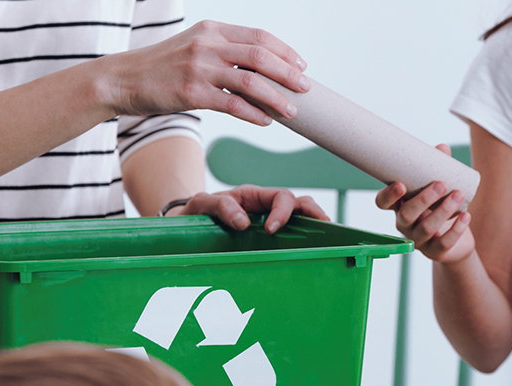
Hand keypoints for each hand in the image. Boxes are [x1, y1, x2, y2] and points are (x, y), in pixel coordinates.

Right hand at [104, 20, 309, 125]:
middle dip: (289, 73)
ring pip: (252, 81)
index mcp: (211, 30)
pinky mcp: (192, 94)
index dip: (285, 51)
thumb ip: (222, 51)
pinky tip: (266, 121)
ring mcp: (199, 69)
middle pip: (261, 56)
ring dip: (277, 97)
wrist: (122, 79)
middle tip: (306, 87)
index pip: (259, 36)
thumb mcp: (193, 47)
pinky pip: (233, 104)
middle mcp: (208, 45)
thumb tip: (259, 69)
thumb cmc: (161, 67)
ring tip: (291, 110)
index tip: (301, 65)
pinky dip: (254, 114)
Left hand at [171, 185, 329, 233]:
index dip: (283, 211)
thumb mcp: (201, 204)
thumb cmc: (194, 214)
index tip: (273, 230)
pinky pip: (290, 237)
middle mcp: (265, 209)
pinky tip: (312, 252)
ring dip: (314, 224)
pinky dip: (304, 241)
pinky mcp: (266, 241)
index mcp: (253, 197)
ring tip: (328, 237)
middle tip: (322, 226)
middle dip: (313, 212)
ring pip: (300, 219)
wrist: (183, 228)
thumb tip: (243, 221)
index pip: (280, 196)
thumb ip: (220, 206)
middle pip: (299, 204)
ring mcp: (267, 224)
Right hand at [375, 144, 474, 262]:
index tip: (400, 184)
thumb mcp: (437, 189)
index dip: (388, 195)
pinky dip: (456, 229)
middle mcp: (405, 225)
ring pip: (426, 228)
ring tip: (459, 194)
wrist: (456, 242)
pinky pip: (444, 243)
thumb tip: (442, 148)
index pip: (383, 203)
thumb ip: (438, 168)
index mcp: (399, 207)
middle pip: (406, 215)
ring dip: (443, 210)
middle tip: (441, 184)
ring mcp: (419, 240)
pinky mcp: (435, 252)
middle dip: (423, 199)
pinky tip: (466, 216)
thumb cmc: (440, 209)